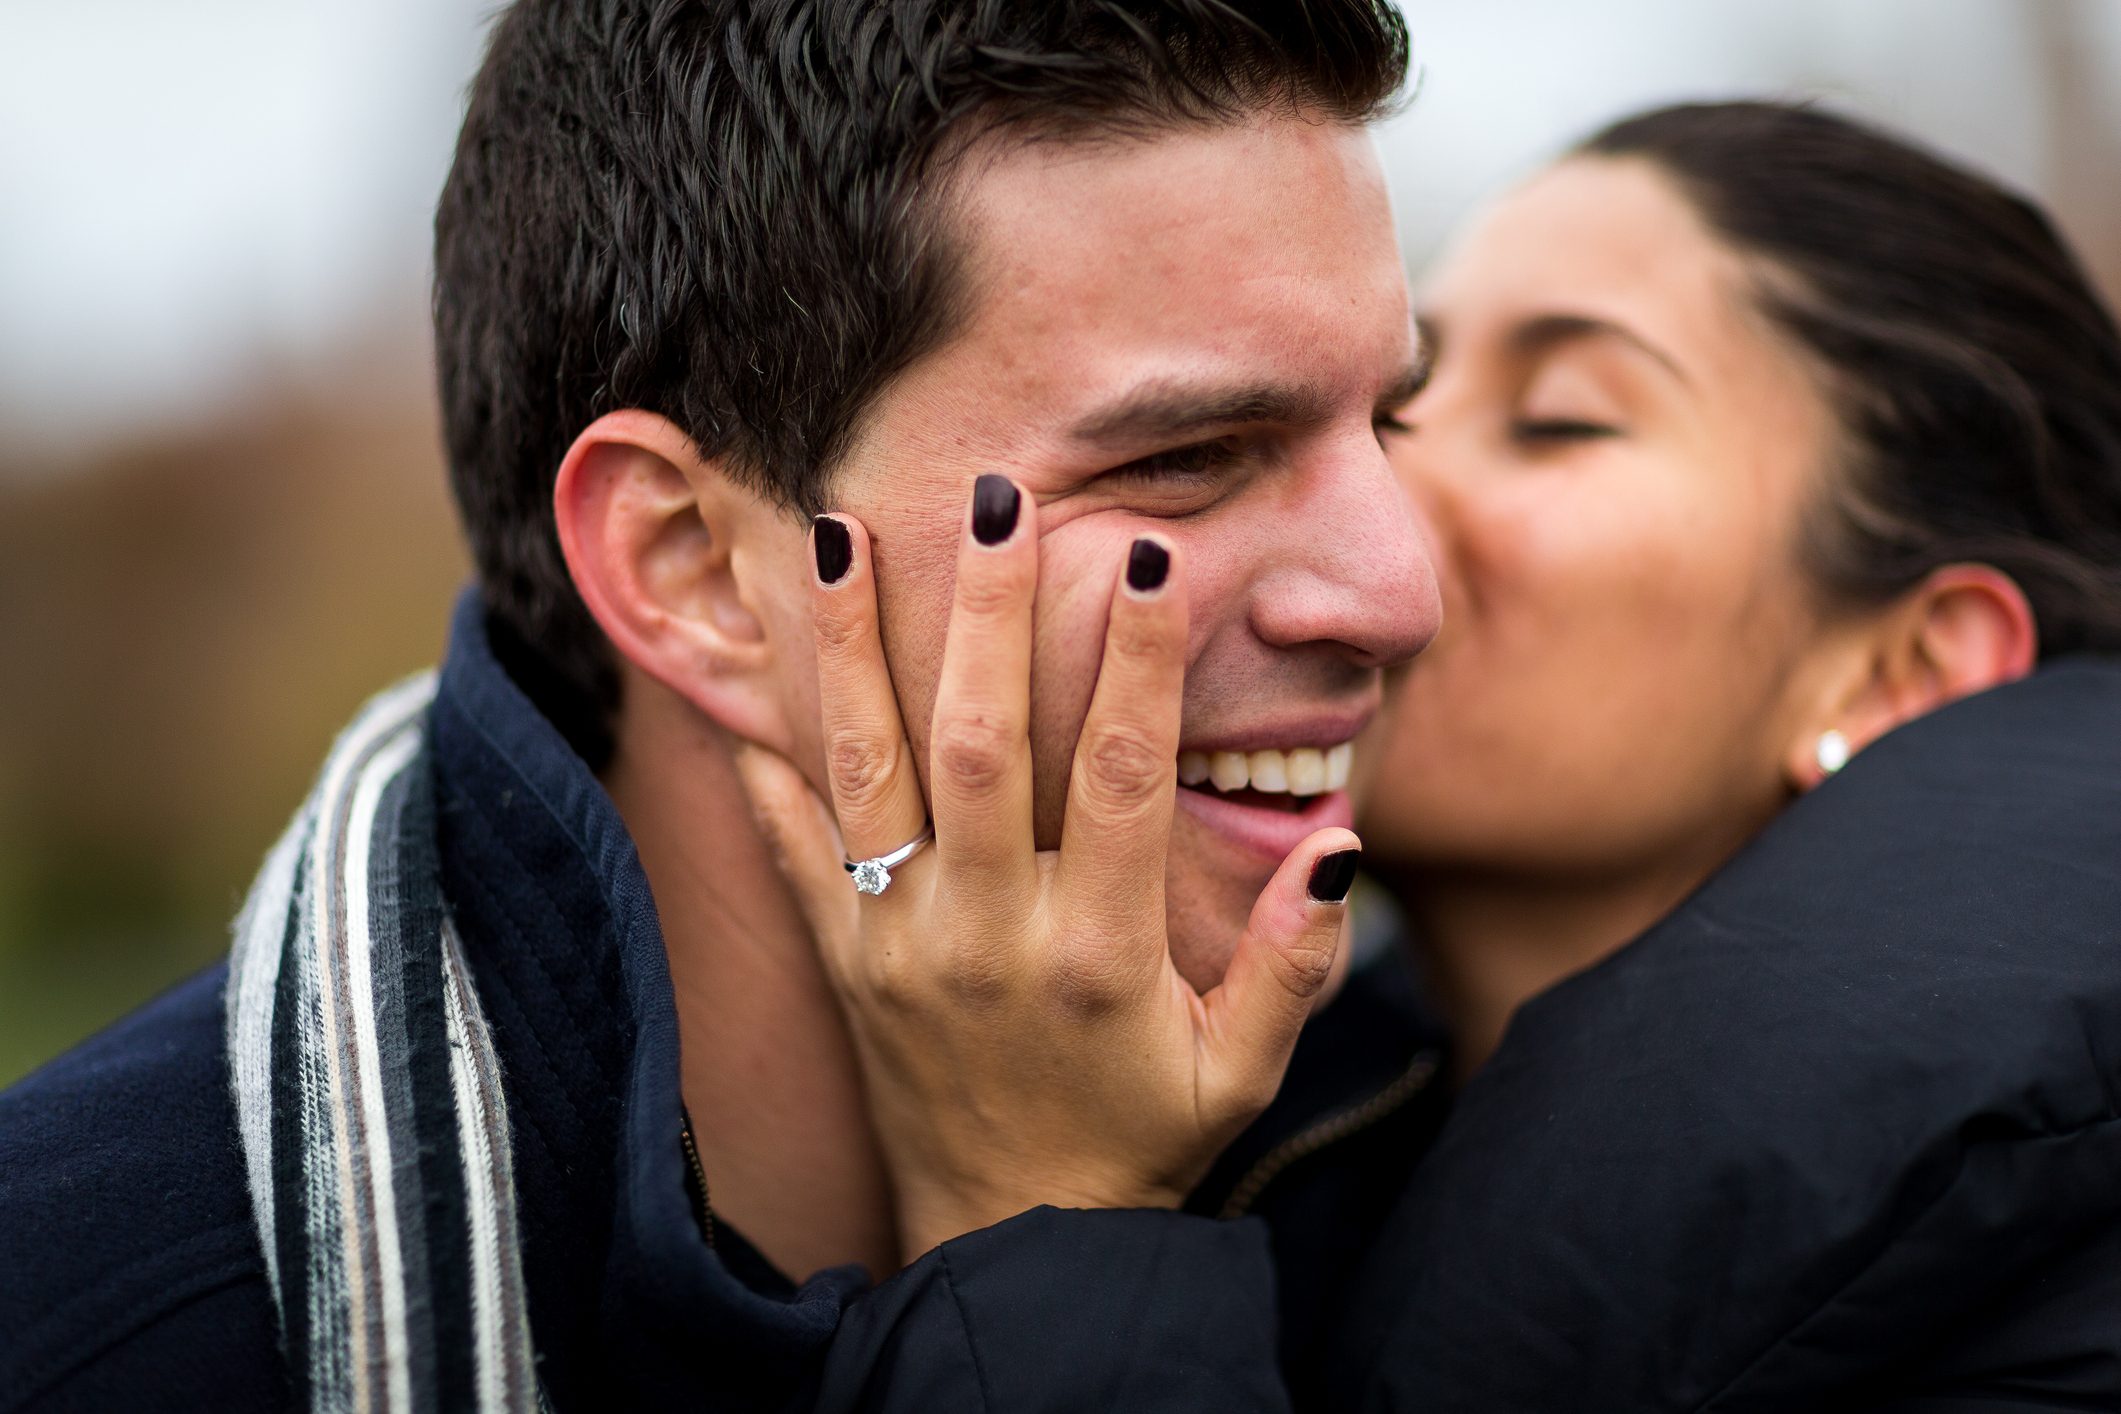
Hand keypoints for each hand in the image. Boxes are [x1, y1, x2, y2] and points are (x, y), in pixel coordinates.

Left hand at [737, 475, 1359, 1259]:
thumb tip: (1339, 843)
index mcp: (1102, 957)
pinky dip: (766, 768)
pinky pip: (798, 855)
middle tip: (992, 497)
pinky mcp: (846, 965)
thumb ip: (1293, 963)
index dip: (1141, 664)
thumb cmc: (1141, 1140)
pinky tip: (746, 677)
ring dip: (853, 649)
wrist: (1011, 1241)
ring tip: (832, 533)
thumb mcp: (1242, 1073)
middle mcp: (991, 937)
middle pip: (985, 748)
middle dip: (988, 616)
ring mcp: (903, 948)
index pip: (1126, 780)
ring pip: (874, 774)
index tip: (1147, 557)